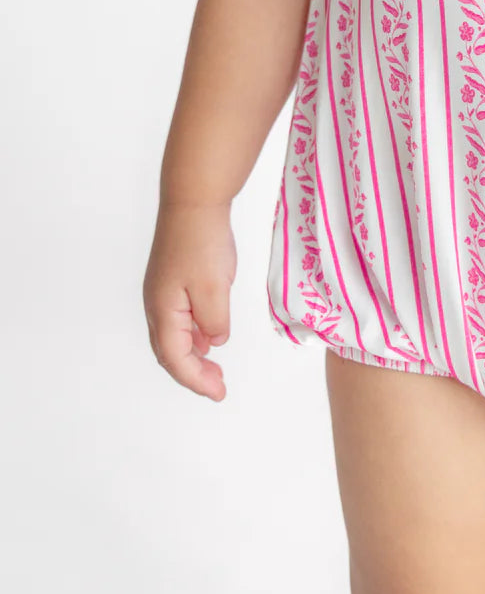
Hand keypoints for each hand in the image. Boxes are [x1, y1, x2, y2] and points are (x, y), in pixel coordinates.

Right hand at [143, 202, 236, 400]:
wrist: (194, 200)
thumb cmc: (202, 242)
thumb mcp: (215, 289)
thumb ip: (214, 323)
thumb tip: (213, 341)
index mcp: (163, 311)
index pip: (176, 360)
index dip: (197, 381)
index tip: (218, 393)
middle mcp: (157, 305)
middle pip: (169, 352)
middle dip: (192, 374)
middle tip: (218, 387)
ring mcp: (163, 291)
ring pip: (173, 336)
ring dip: (193, 355)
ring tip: (215, 369)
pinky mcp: (173, 279)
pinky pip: (179, 318)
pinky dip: (193, 334)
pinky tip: (210, 336)